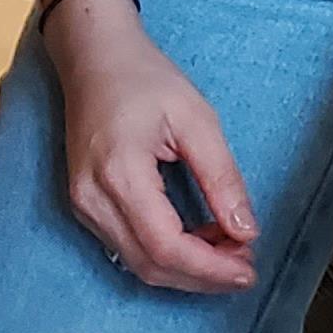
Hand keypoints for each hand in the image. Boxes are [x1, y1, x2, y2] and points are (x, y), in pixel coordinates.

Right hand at [47, 0, 258, 294]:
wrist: (93, 56)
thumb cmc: (143, 77)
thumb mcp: (196, 118)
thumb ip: (222, 177)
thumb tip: (246, 232)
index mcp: (119, 172)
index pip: (166, 246)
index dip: (211, 269)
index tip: (250, 270)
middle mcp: (92, 198)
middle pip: (151, 266)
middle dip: (203, 276)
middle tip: (245, 263)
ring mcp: (82, 204)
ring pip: (138, 264)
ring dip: (186, 269)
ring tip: (228, 250)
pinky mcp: (84, 205)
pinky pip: (127, 248)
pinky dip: (166, 255)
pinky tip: (197, 239)